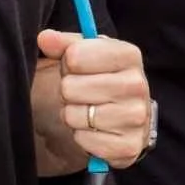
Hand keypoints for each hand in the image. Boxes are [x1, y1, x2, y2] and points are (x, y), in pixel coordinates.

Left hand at [37, 31, 151, 169]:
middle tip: (80, 92)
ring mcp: (136, 117)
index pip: (75, 56)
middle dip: (68, 91)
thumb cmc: (96, 78)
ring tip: (86, 110)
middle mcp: (138, 85)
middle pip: (70, 87)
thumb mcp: (82, 54)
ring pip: (76, 115)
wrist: (119, 116)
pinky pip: (85, 140)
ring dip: (73, 115)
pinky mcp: (129, 146)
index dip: (67, 62)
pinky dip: (82, 137)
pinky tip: (94, 129)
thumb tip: (45, 38)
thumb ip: (62, 43)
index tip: (75, 67)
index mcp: (129, 55)